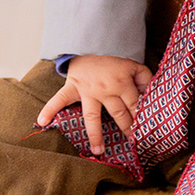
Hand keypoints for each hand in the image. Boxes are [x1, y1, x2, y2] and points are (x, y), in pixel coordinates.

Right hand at [37, 55, 152, 155]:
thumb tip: (152, 95)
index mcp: (122, 84)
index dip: (140, 119)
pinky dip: (49, 110)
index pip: (134, 106)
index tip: (144, 133)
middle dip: (126, 129)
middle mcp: (106, 90)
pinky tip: (42, 122)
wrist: (93, 42)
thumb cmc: (114, 58)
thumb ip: (145, 79)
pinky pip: (59, 100)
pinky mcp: (72, 88)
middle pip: (118, 114)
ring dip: (95, 134)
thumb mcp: (134, 65)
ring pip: (92, 116)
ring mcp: (88, 91)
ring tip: (98, 152)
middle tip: (131, 144)